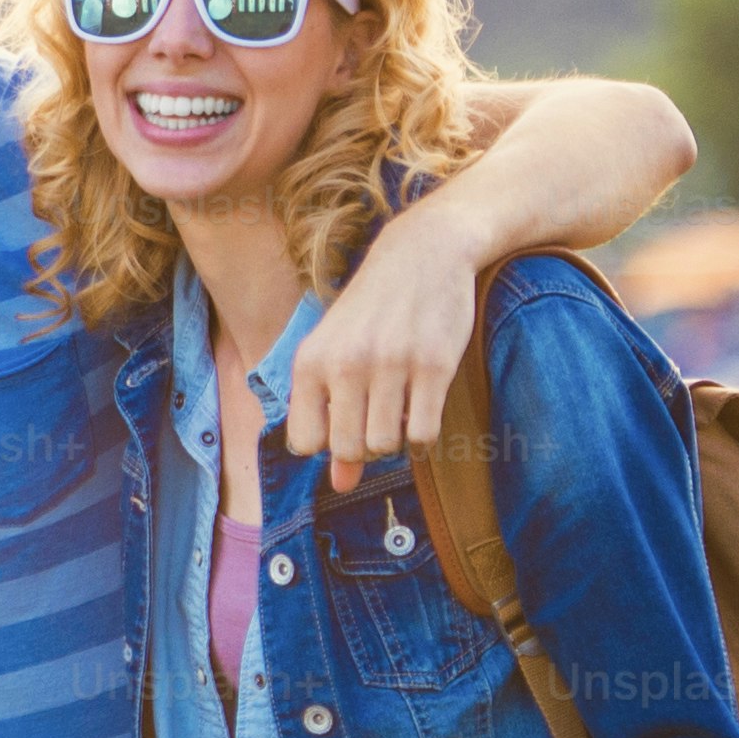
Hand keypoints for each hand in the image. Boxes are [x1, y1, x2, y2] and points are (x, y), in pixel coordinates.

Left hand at [289, 198, 478, 485]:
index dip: (327, 443)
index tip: (344, 421)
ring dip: (396, 441)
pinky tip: (423, 410)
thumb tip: (340, 485)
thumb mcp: (338, 354)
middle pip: (348, 450)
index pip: (305, 444)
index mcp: (311, 361)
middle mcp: (346, 364)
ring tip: (400, 411)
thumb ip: (331, 417)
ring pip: (386, 446)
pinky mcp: (433, 365)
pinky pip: (424, 434)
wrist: (424, 252)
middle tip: (377, 418)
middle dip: (365, 447)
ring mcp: (390, 364)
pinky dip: (424, 436)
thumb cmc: (373, 310)